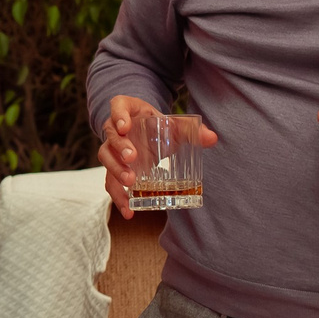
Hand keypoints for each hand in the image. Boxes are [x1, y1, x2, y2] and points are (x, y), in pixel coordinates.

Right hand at [98, 95, 218, 217]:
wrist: (148, 132)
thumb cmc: (158, 125)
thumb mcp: (173, 124)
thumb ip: (191, 130)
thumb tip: (211, 138)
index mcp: (127, 110)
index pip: (118, 107)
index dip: (119, 115)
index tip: (125, 126)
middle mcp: (115, 129)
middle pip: (111, 136)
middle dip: (120, 147)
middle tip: (132, 158)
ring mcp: (112, 149)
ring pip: (107, 159)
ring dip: (116, 171)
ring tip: (130, 183)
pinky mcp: (114, 168)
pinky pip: (110, 182)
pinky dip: (118, 197)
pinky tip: (129, 211)